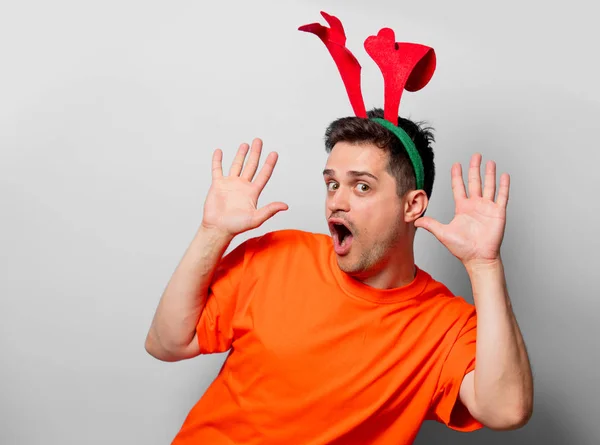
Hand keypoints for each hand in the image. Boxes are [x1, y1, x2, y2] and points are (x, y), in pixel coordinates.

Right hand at [201, 138, 287, 236]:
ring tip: (245, 144)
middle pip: (251, 166)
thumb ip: (270, 210)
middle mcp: (242, 186)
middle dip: (255, 153)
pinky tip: (219, 152)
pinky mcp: (218, 185)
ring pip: (236, 165)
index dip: (269, 164)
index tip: (274, 153)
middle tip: (258, 141)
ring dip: (241, 155)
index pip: (263, 175)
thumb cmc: (236, 226)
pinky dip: (217, 161)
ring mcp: (230, 184)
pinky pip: (217, 170)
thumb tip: (285, 206)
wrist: (218, 228)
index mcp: (252, 192)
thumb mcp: (256, 219)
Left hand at [414, 153, 509, 267]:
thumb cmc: (462, 248)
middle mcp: (475, 205)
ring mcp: (487, 208)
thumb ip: (430, 224)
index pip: (459, 187)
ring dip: (489, 174)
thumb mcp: (443, 233)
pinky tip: (504, 175)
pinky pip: (502, 196)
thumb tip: (415, 220)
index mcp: (462, 208)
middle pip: (475, 182)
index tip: (456, 164)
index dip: (457, 175)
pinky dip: (503, 186)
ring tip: (490, 162)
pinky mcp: (498, 213)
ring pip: (488, 186)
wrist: (478, 258)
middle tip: (475, 155)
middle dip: (474, 168)